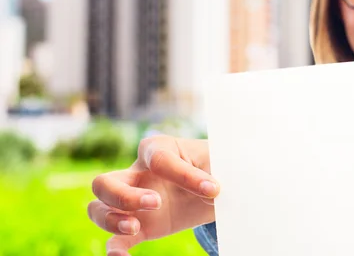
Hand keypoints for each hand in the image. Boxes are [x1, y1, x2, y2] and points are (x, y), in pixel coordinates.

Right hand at [87, 135, 219, 255]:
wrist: (214, 186)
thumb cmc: (211, 165)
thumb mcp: (215, 162)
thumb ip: (209, 172)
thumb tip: (210, 191)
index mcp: (157, 149)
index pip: (159, 159)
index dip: (185, 175)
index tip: (213, 189)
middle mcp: (137, 174)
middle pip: (104, 182)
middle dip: (123, 195)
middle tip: (156, 202)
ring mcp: (133, 201)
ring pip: (97, 209)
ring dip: (110, 220)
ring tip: (135, 228)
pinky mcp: (140, 227)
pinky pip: (115, 240)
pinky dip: (114, 249)